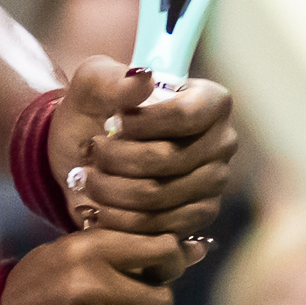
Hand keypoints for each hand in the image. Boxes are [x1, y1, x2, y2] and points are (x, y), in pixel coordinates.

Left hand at [47, 59, 240, 237]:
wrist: (84, 155)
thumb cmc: (96, 110)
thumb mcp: (93, 83)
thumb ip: (114, 79)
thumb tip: (144, 78)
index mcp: (211, 102)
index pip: (185, 115)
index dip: (142, 123)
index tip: (112, 122)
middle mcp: (221, 142)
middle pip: (170, 159)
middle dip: (118, 158)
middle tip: (91, 152)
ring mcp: (213, 183)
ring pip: (160, 195)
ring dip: (112, 189)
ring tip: (88, 177)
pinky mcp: (196, 216)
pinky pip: (158, 226)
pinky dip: (120, 218)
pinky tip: (99, 205)